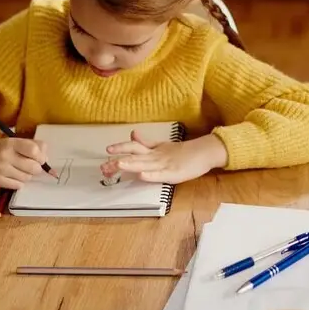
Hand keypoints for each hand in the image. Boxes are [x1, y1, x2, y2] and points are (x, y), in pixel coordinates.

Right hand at [0, 137, 52, 188]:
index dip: (41, 156)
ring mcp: (0, 169)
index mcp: (11, 143)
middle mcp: (5, 156)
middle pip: (33, 167)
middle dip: (36, 168)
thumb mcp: (17, 141)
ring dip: (28, 175)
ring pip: (26, 178)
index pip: (33, 150)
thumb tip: (46, 159)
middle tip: (32, 166)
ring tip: (21, 170)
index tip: (40, 158)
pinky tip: (14, 176)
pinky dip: (19, 182)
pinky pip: (17, 186)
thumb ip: (34, 145)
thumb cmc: (3, 148)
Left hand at [100, 131, 228, 184]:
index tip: (107, 149)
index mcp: (153, 150)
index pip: (134, 147)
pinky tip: (142, 176)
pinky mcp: (174, 174)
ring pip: (145, 165)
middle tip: (104, 165)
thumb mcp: (162, 146)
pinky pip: (160, 175)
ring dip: (131, 165)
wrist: (203, 152)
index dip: (121, 147)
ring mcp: (164, 165)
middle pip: (135, 157)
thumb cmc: (182, 152)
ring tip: (119, 165)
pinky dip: (151, 175)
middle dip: (119, 161)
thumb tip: (132, 133)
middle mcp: (156, 156)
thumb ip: (146, 142)